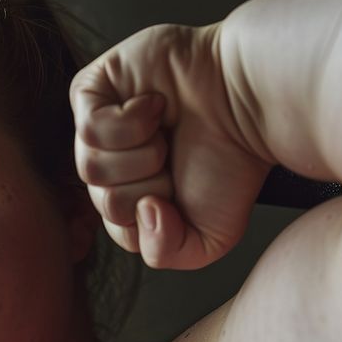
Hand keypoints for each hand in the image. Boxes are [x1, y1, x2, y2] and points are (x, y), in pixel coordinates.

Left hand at [70, 23, 272, 269]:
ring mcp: (96, 124)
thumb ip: (164, 252)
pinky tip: (156, 106)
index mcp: (130, 193)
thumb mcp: (209, 237)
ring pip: (92, 169)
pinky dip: (130, 124)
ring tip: (167, 132)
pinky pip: (89, 129)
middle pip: (104, 200)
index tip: (181, 193)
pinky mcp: (90, 90)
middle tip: (177, 157)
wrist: (252, 100)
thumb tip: (142, 214)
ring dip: (143, 156)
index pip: (116, 225)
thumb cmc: (234, 159)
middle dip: (151, 185)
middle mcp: (110, 161)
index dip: (152, 218)